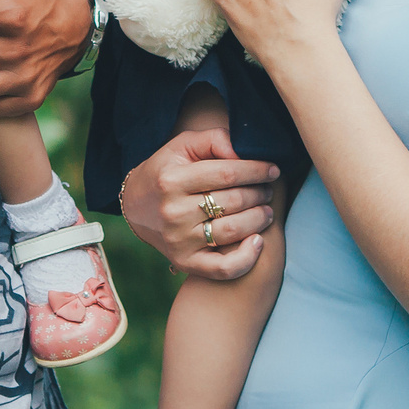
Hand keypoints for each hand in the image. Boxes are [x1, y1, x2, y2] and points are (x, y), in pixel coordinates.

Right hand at [117, 125, 280, 279]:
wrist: (136, 208)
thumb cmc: (167, 172)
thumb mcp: (183, 146)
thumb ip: (215, 140)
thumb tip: (244, 153)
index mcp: (172, 180)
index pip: (227, 174)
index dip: (256, 171)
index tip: (272, 170)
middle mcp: (173, 212)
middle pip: (233, 202)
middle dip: (259, 193)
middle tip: (268, 190)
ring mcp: (179, 240)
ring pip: (232, 231)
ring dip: (259, 219)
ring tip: (266, 211)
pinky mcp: (184, 262)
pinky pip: (223, 268)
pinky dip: (246, 258)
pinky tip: (258, 242)